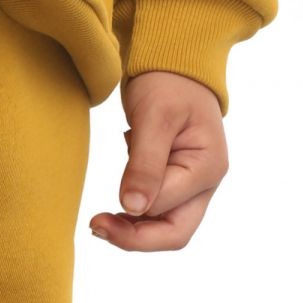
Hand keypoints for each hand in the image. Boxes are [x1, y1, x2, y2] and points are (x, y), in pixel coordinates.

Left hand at [89, 71, 228, 251]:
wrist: (174, 63)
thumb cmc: (168, 82)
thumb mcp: (154, 117)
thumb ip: (145, 164)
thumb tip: (134, 208)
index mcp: (207, 168)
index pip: (165, 209)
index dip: (131, 216)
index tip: (95, 215)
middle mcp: (206, 183)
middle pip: (174, 233)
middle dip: (135, 239)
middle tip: (96, 228)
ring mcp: (194, 186)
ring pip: (165, 228)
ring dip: (133, 229)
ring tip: (100, 219)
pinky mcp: (178, 183)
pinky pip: (158, 213)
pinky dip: (134, 214)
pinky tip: (116, 202)